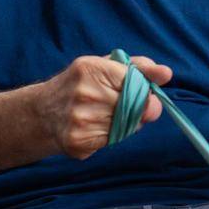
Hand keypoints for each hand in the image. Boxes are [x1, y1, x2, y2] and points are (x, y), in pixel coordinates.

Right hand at [37, 55, 171, 158]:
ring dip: (126, 124)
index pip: (135, 83)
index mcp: (91, 69)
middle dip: (138, 110)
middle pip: (133, 107)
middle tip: (126, 108)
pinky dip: (111, 137)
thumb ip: (138, 68)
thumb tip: (166, 73)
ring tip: (106, 116)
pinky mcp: (78, 143)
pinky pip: (112, 142)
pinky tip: (96, 128)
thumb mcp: (105, 66)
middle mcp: (84, 94)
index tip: (147, 97)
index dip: (145, 93)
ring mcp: (79, 120)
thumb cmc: (81, 85)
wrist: (42, 112)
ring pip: (125, 127)